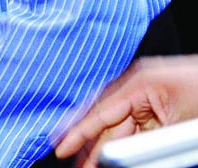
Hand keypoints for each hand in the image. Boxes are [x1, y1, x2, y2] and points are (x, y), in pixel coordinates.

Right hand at [55, 56, 197, 166]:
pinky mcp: (163, 105)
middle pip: (108, 120)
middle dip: (91, 144)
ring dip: (107, 145)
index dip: (78, 132)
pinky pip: (137, 125)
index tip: (62, 148)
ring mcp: (153, 95)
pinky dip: (124, 140)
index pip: (100, 111)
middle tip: (77, 164)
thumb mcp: (180, 125)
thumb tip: (114, 154)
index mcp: (140, 82)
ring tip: (91, 163)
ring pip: (122, 125)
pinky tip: (114, 152)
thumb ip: (144, 141)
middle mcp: (141, 86)